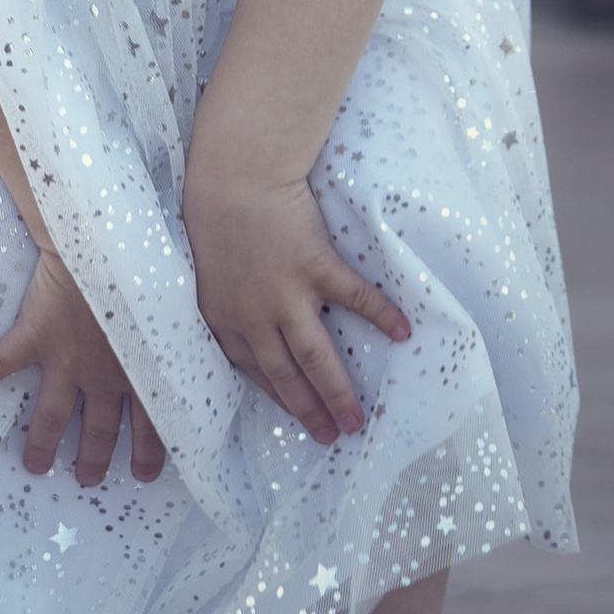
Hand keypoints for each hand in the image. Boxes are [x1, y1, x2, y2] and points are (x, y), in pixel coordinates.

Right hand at [0, 247, 166, 486]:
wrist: (103, 236)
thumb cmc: (145, 263)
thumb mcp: (177, 303)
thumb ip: (185, 328)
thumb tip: (213, 332)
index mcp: (142, 368)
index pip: (149, 423)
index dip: (146, 453)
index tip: (142, 476)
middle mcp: (104, 373)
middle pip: (97, 430)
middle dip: (94, 459)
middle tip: (88, 480)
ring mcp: (66, 358)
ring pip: (52, 415)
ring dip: (42, 444)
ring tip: (34, 466)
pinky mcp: (35, 336)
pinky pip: (0, 364)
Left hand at [182, 168, 409, 441]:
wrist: (234, 176)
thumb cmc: (217, 218)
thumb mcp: (210, 274)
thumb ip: (230, 304)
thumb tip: (254, 327)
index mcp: (226, 321)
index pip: (257, 373)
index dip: (280, 399)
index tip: (299, 421)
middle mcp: (255, 317)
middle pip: (287, 376)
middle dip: (310, 411)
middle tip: (332, 437)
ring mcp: (287, 294)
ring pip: (315, 356)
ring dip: (337, 391)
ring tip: (357, 418)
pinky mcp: (316, 266)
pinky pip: (354, 297)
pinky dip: (380, 315)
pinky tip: (402, 331)